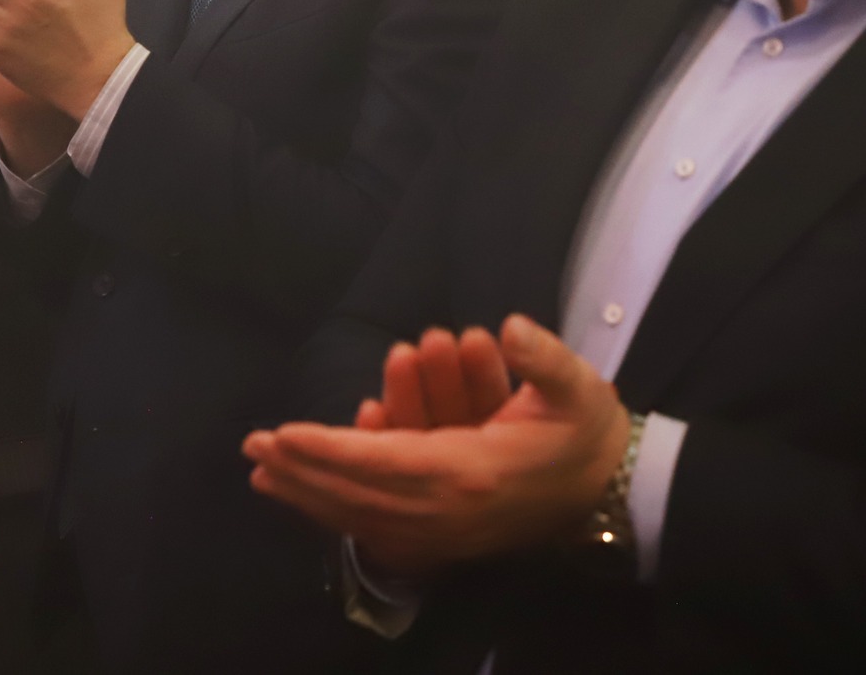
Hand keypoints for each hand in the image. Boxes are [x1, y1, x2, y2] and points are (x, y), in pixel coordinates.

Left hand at [242, 315, 629, 580]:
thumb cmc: (586, 435)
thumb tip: (509, 327)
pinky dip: (340, 512)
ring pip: (363, 516)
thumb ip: (543, 358)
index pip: (384, 460)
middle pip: (359, 495)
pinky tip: (309, 497)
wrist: (611, 495)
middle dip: (304, 471)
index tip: (283, 434)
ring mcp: (446, 531)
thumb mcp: (578, 388)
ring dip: (311, 495)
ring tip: (266, 473)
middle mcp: (450, 508)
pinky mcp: (446, 538)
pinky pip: (379, 528)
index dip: (330, 449)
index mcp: (473, 469)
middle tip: (253, 449)